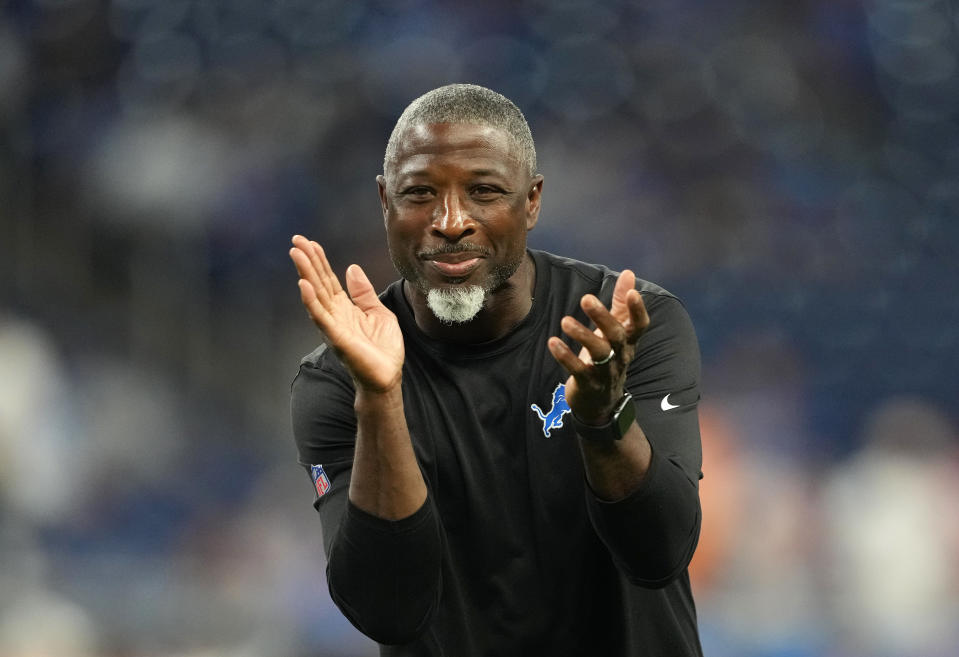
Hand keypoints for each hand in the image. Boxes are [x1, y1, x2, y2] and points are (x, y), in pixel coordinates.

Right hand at [289, 235, 403, 392]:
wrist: (387, 376)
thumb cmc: (383, 349)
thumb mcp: (378, 312)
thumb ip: (363, 292)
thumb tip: (351, 268)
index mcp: (345, 308)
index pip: (328, 279)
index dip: (320, 261)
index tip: (310, 242)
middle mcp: (334, 314)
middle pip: (318, 283)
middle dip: (308, 261)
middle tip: (296, 240)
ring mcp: (333, 326)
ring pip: (316, 296)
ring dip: (306, 274)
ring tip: (297, 254)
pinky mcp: (337, 338)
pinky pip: (321, 317)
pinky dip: (311, 302)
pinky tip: (304, 285)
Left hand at [547, 270, 649, 423]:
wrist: (601, 404)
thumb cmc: (608, 359)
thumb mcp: (616, 332)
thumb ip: (621, 303)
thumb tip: (628, 273)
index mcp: (628, 342)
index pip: (639, 325)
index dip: (638, 310)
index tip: (632, 292)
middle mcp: (620, 356)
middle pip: (616, 335)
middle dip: (602, 317)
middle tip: (586, 298)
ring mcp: (605, 372)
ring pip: (598, 353)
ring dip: (582, 335)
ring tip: (564, 321)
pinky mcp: (588, 384)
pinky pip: (578, 370)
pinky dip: (565, 357)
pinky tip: (552, 342)